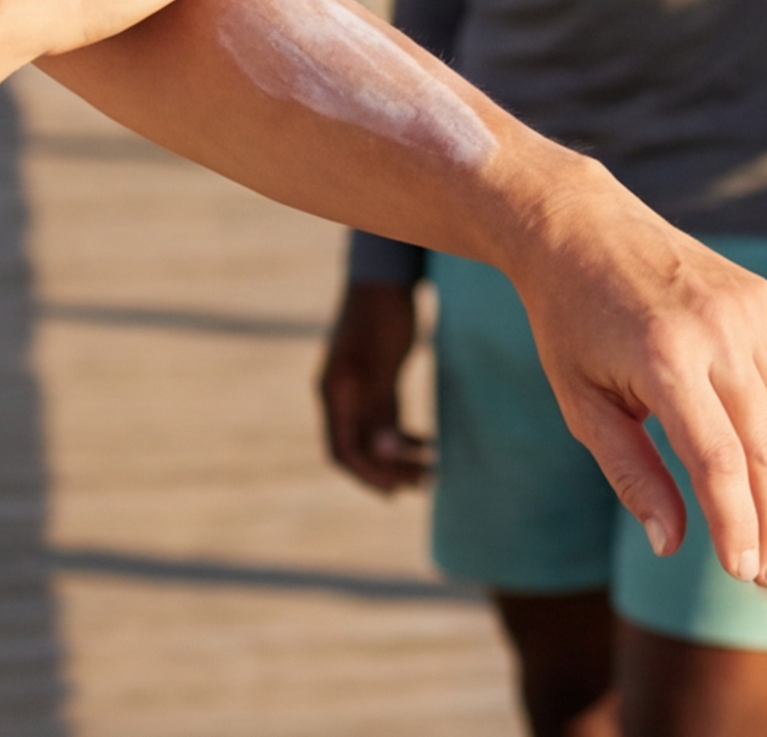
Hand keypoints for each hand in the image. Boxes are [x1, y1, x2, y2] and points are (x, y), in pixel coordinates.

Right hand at [316, 276, 434, 494]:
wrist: (385, 276)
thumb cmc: (383, 315)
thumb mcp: (383, 363)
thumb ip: (381, 407)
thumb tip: (386, 452)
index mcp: (335, 393)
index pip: (343, 451)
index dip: (369, 475)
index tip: (398, 491)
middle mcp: (342, 396)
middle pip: (359, 449)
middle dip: (389, 471)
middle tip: (425, 483)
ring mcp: (358, 389)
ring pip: (375, 436)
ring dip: (400, 458)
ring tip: (431, 473)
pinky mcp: (376, 380)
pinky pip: (386, 419)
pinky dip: (405, 436)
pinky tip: (429, 445)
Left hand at [502, 183, 766, 591]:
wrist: (582, 228)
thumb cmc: (571, 324)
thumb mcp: (581, 405)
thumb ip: (631, 475)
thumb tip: (673, 544)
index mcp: (665, 358)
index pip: (720, 462)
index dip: (738, 524)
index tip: (742, 572)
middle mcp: (719, 330)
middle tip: (766, 571)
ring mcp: (751, 310)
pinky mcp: (766, 300)